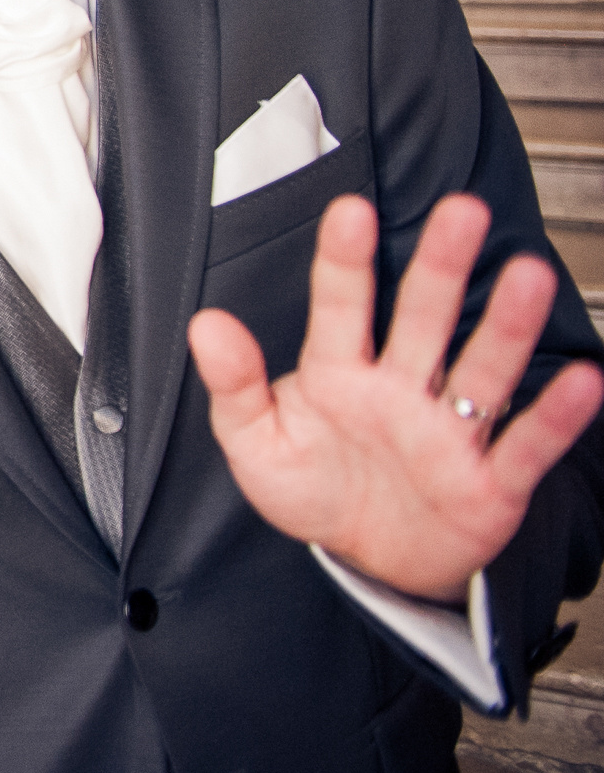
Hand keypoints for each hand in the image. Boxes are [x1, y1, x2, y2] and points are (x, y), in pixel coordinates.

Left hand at [190, 193, 603, 601]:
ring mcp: (449, 432)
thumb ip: (233, 385)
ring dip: (506, 325)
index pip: (340, 306)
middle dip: (441, 265)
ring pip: (483, 368)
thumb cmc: (313, 490)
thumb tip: (206, 325)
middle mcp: (401, 389)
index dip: (345, 260)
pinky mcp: (490, 482)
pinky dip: (553, 417)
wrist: (367, 561)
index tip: (348, 211)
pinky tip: (582, 382)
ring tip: (528, 275)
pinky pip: (525, 444)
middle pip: (423, 317)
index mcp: (340, 374)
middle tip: (459, 210)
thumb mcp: (255, 444)